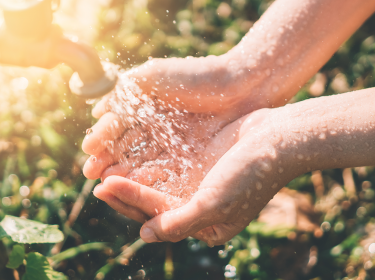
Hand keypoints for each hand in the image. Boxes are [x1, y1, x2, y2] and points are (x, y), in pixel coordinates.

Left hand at [84, 107, 301, 245]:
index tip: (104, 188)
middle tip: (97, 182)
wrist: (276, 139)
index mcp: (206, 225)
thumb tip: (144, 236)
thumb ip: (180, 221)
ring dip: (134, 179)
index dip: (130, 203)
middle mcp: (200, 208)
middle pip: (154, 205)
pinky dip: (150, 164)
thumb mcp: (216, 203)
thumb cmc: (250, 174)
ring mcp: (199, 185)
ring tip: (106, 170)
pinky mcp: (200, 164)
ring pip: (158, 186)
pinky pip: (169, 167)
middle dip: (126, 194)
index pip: (159, 218)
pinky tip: (132, 155)